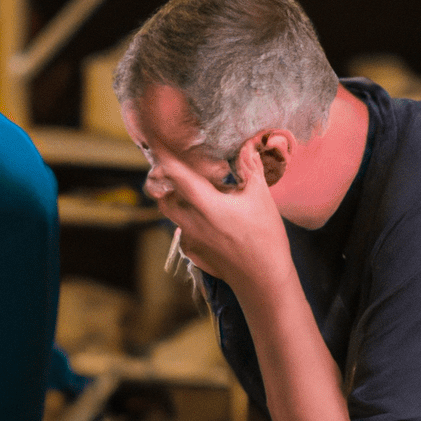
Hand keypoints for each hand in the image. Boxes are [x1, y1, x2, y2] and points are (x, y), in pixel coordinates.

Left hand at [158, 145, 291, 293]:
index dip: (163, 157)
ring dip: (177, 199)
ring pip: (171, 212)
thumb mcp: (260, 197)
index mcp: (205, 205)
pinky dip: (188, 220)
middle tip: (178, 170)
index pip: (175, 175)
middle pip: (164, 195)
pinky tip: (209, 220)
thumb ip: (250, 167)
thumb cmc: (264, 236)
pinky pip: (181, 230)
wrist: (262, 279)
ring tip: (197, 192)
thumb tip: (246, 144)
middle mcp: (189, 221)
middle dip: (165, 181)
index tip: (156, 141)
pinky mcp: (191, 251)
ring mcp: (187, 238)